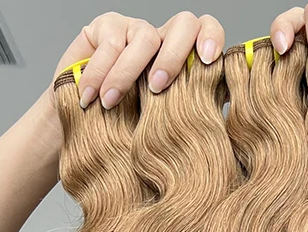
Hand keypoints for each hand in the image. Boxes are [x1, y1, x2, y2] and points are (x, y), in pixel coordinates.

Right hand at [44, 11, 224, 116]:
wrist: (83, 129)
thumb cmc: (128, 132)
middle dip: (174, 56)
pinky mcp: (106, 26)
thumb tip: (224, 120)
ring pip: (145, 38)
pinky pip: (111, 43)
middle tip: (158, 87)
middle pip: (184, 25)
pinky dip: (100, 73)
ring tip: (110, 103)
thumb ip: (191, 115)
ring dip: (127, 74)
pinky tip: (90, 96)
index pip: (208, 31)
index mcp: (186, 59)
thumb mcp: (163, 127)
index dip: (212, 38)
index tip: (208, 61)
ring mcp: (136, 29)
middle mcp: (165, 38)